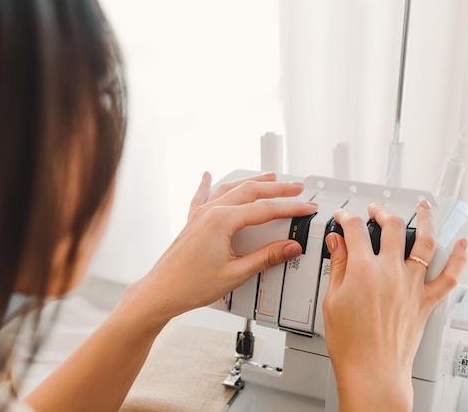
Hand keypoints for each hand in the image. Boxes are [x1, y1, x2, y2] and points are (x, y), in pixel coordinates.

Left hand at [125, 171, 317, 328]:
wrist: (161, 292)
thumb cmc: (190, 285)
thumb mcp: (236, 273)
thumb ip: (266, 258)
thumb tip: (290, 247)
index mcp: (222, 221)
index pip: (265, 209)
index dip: (290, 208)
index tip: (306, 208)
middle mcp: (210, 212)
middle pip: (250, 191)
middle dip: (277, 188)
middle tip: (297, 187)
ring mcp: (199, 215)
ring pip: (230, 188)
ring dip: (252, 182)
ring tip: (270, 178)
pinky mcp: (192, 222)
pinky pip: (202, 196)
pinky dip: (208, 184)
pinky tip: (207, 175)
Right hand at [322, 201, 467, 410]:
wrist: (372, 370)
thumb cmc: (350, 343)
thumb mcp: (333, 300)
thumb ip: (337, 266)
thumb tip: (336, 243)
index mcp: (363, 270)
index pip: (355, 230)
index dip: (346, 218)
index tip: (343, 218)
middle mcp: (391, 273)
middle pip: (392, 227)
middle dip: (382, 212)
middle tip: (375, 211)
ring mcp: (412, 286)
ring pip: (426, 243)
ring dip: (426, 220)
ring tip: (423, 208)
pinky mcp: (426, 301)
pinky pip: (449, 277)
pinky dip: (459, 259)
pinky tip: (463, 245)